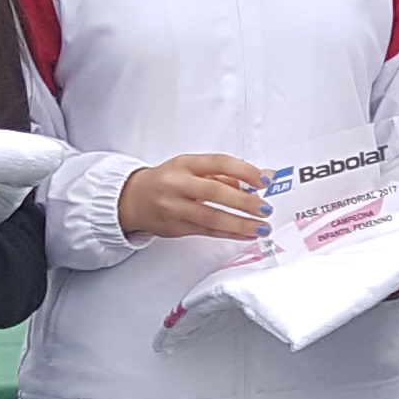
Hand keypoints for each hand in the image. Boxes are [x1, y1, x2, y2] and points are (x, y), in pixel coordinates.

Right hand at [117, 152, 271, 241]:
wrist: (133, 199)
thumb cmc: (167, 181)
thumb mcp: (192, 168)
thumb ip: (225, 173)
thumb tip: (262, 177)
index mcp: (185, 165)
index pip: (219, 163)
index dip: (244, 171)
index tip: (265, 180)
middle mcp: (178, 185)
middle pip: (215, 192)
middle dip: (244, 202)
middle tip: (265, 208)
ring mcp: (175, 208)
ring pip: (211, 217)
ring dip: (240, 224)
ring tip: (261, 226)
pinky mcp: (177, 228)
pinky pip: (207, 231)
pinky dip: (230, 233)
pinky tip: (247, 234)